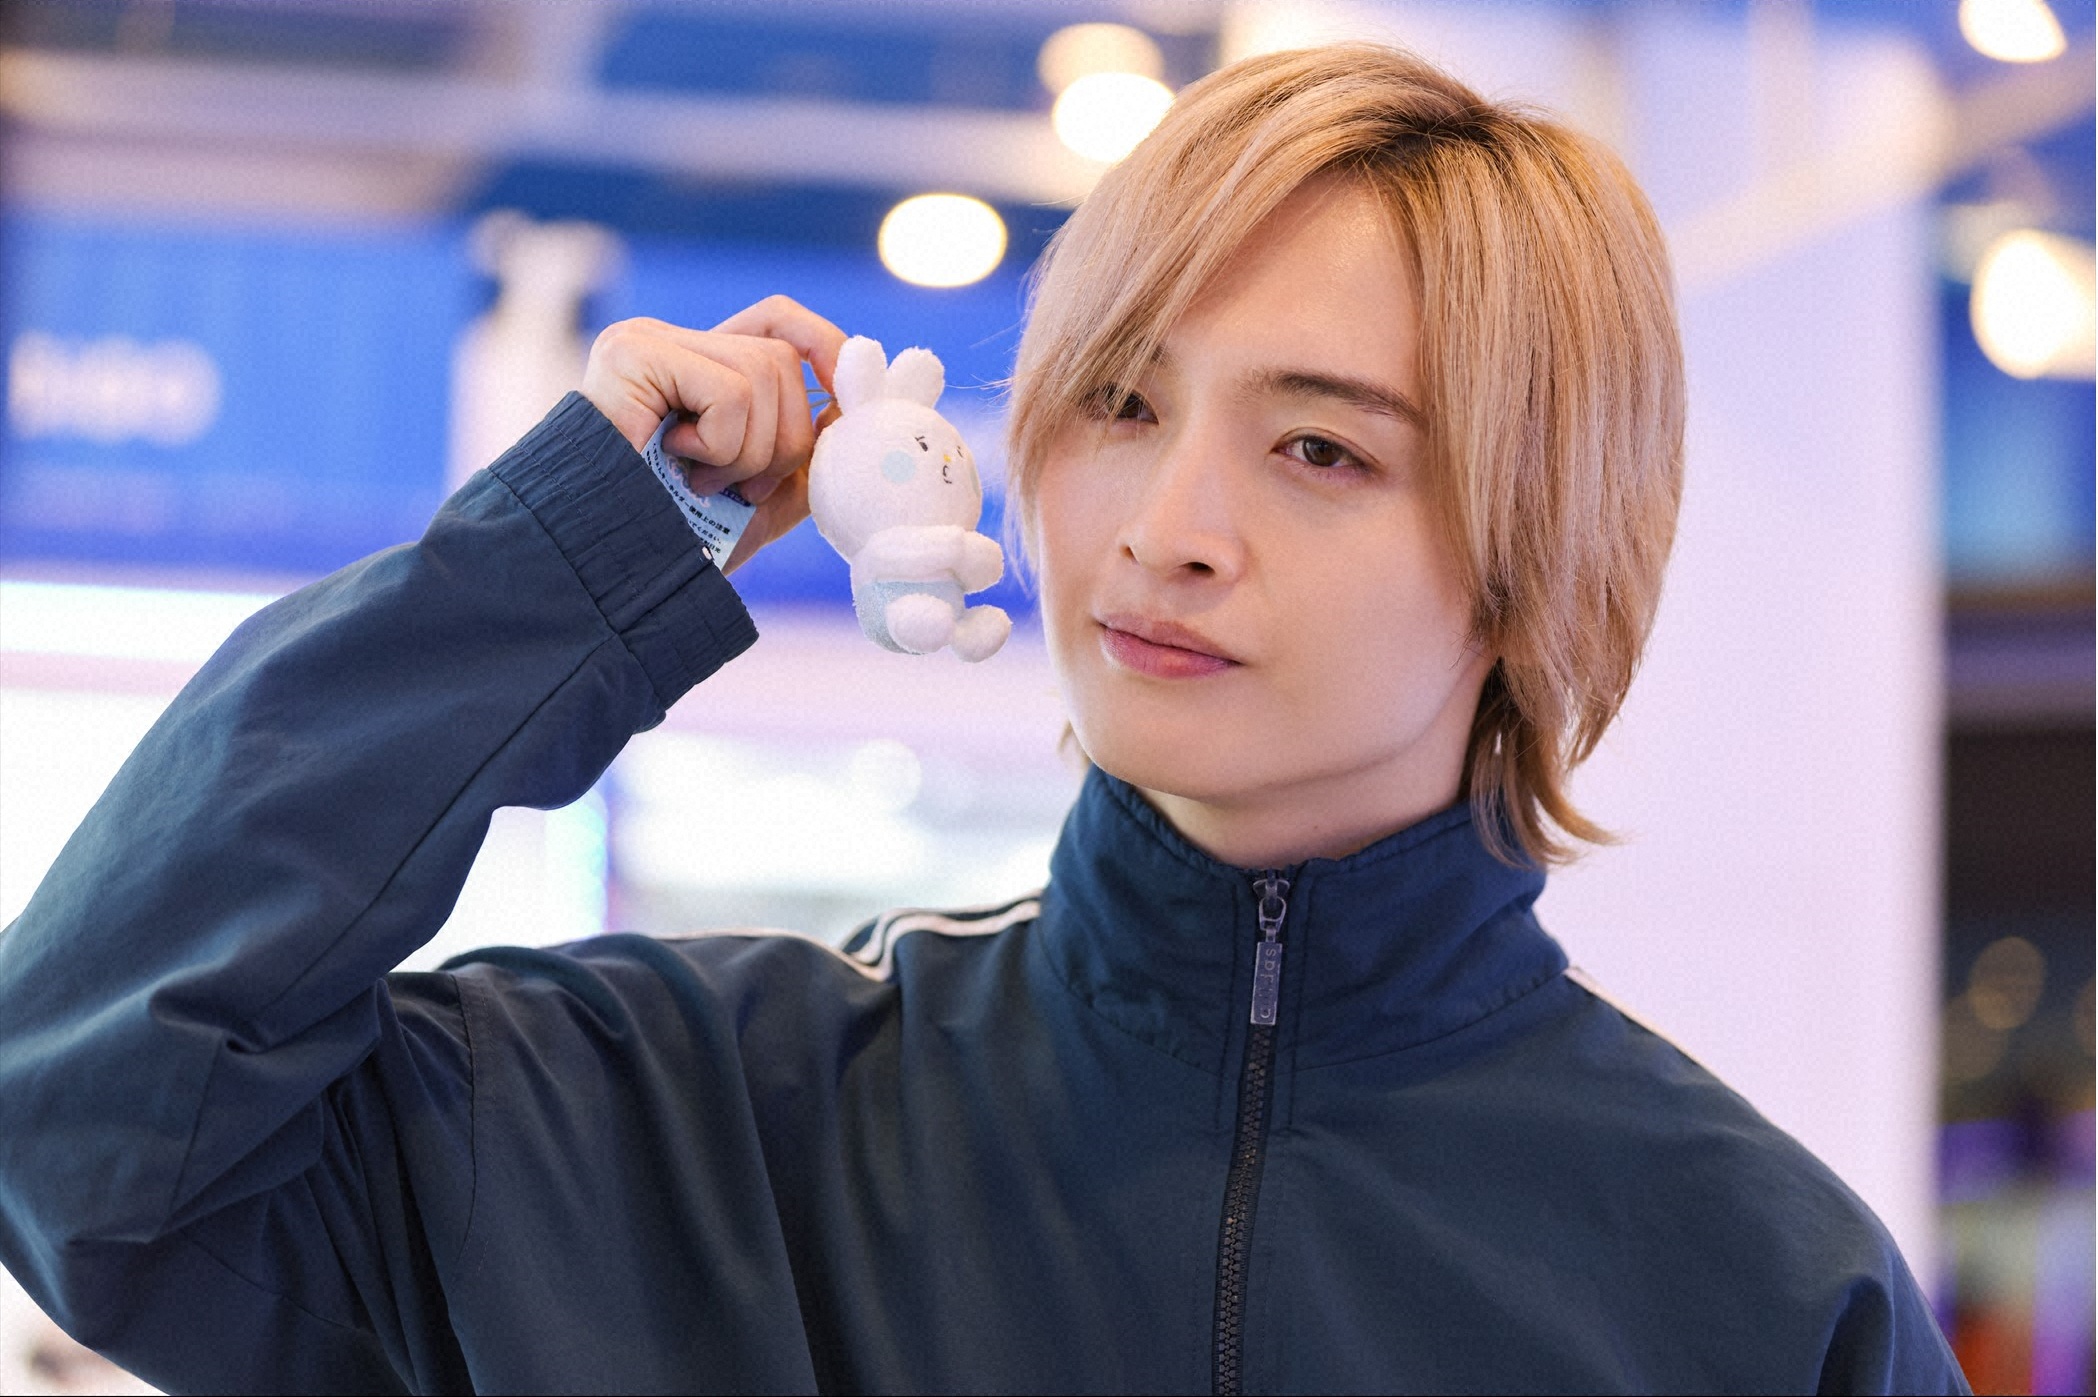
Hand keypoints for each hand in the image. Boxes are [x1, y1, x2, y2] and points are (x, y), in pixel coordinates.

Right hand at [580, 296, 846, 572]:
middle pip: (782, 357)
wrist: (604, 572)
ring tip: (705, 483)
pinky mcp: (633, 355)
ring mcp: (648, 342)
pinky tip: (680, 465)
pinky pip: (729, 392)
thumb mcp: (760, 498)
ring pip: (764, 372)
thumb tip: (852, 409)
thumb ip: (805, 455)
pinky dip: (723, 445)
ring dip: (751, 451)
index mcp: (698, 367)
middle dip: (785, 439)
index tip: (845, 406)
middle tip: (743, 487)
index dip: (825, 349)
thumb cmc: (673, 541)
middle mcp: (671, 342)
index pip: (777, 321)